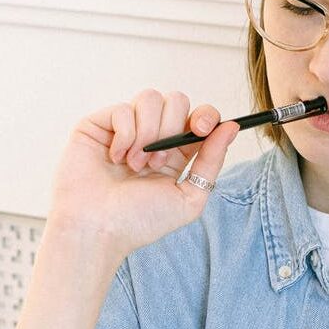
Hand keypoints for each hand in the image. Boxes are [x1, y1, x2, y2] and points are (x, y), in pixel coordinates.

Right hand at [46, 89, 239, 259]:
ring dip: (147, 134)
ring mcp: (123, 128)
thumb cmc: (138, 222)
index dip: (205, 116)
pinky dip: (123, 135)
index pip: (198, 117)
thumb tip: (232, 126)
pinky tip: (114, 158)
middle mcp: (150, 137)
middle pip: (176, 100)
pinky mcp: (98, 124)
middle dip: (171, 129)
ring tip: (134, 165)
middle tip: (157, 162)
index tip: (202, 129)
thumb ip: (212, 161)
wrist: (96, 230)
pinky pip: (122, 109)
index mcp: (175, 153)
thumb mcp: (188, 198)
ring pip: (150, 98)